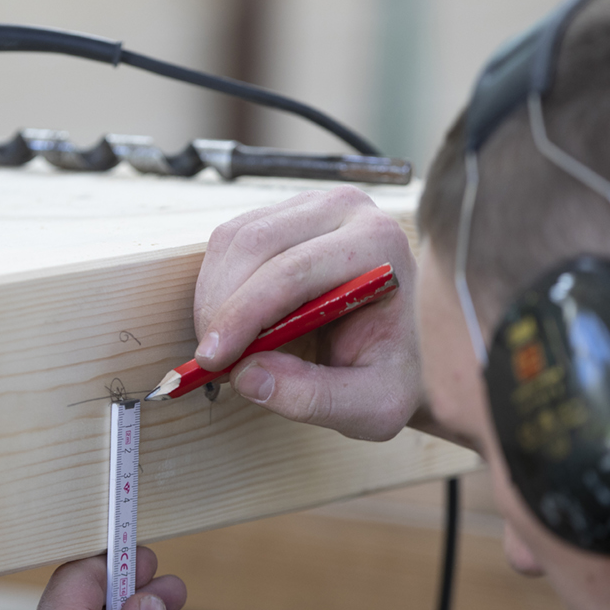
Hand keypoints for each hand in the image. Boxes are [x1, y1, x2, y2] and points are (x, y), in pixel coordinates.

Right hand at [194, 186, 421, 440]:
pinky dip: (216, 285)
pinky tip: (230, 325)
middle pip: (257, 245)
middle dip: (221, 307)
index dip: (243, 314)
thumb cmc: (389, 374)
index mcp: (379, 246)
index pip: (294, 270)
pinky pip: (230, 241)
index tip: (211, 360)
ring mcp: (312, 205)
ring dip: (213, 297)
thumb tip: (247, 376)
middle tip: (209, 361)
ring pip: (234, 239)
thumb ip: (312, 398)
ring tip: (223, 349)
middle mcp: (347, 210)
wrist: (400, 345)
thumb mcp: (370, 405)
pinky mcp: (284, 213)